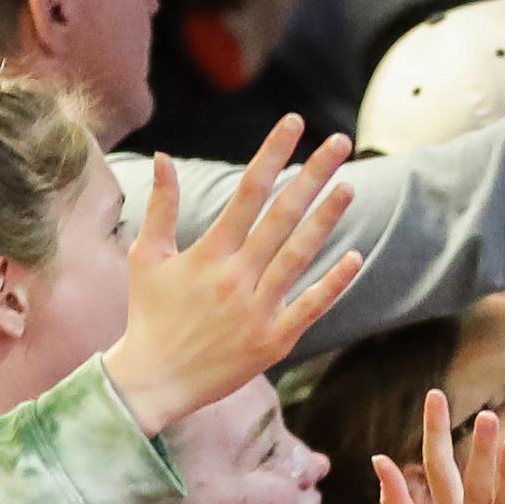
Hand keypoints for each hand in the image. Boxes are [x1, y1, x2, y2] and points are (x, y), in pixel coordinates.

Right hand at [102, 117, 364, 434]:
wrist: (152, 382)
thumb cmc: (150, 315)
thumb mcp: (148, 258)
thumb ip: (162, 207)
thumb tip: (164, 156)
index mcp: (208, 254)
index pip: (247, 192)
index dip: (272, 154)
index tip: (295, 122)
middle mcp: (236, 277)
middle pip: (281, 216)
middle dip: (313, 175)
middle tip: (341, 142)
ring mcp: (258, 308)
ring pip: (299, 255)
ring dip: (326, 219)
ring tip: (349, 185)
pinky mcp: (274, 339)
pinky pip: (310, 306)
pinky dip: (333, 283)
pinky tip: (356, 257)